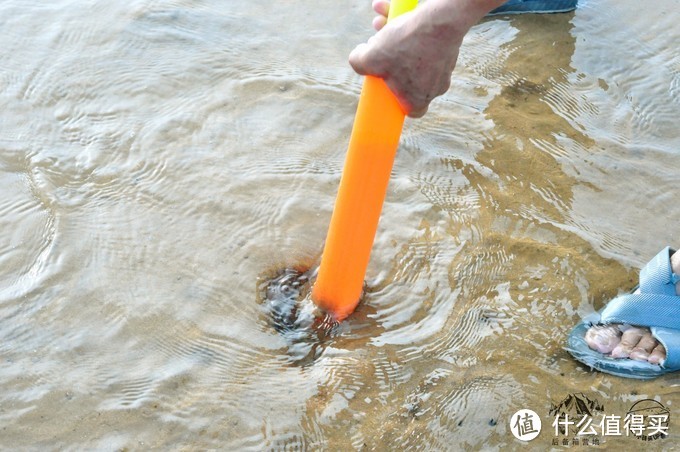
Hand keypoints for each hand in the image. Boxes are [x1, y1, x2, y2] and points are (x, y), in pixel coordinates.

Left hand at [349, 0, 501, 116]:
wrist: (442, 18)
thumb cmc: (408, 44)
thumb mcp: (371, 57)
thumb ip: (358, 63)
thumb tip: (358, 59)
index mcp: (419, 98)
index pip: (410, 110)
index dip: (395, 100)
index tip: (385, 86)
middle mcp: (435, 87)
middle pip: (405, 78)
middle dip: (387, 59)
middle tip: (378, 45)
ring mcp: (443, 67)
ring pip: (412, 55)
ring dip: (393, 38)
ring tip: (380, 22)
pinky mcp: (448, 47)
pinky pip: (424, 41)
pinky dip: (409, 28)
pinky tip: (391, 10)